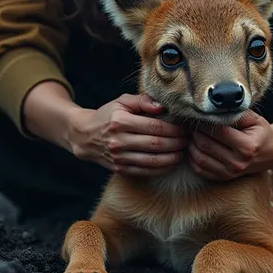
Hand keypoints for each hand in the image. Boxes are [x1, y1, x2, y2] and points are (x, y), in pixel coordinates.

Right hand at [67, 93, 188, 177]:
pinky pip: (144, 172)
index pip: (154, 127)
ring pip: (151, 161)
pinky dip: (160, 169)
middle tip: (188, 142)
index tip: (185, 130)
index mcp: (120, 121)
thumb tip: (162, 106)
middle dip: (176, 144)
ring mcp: (118, 157)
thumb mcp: (122, 101)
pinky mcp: (119, 169)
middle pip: (155, 145)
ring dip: (171, 159)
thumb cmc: (108, 115)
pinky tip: (170, 163)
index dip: (173, 130)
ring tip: (182, 153)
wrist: (85, 135)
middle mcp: (118, 141)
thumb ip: (142, 100)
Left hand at [188, 112, 272, 180]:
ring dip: (191, 144)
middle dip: (195, 132)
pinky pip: (200, 169)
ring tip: (191, 134)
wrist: (271, 152)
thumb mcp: (253, 118)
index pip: (218, 132)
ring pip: (200, 158)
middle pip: (206, 144)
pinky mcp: (224, 178)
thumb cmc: (260, 131)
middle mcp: (238, 163)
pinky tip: (194, 146)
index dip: (204, 122)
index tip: (198, 115)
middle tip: (190, 123)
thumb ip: (235, 112)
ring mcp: (231, 173)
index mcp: (247, 146)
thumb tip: (214, 108)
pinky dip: (192, 158)